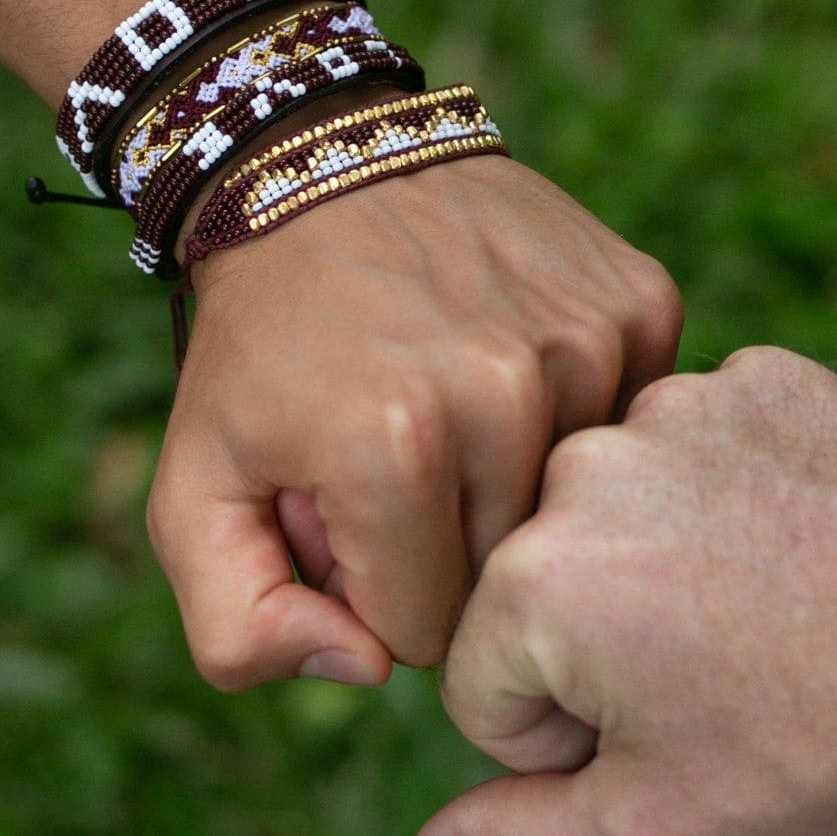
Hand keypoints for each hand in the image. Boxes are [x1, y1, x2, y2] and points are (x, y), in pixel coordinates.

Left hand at [145, 153, 683, 689]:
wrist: (325, 163)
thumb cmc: (262, 344)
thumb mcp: (194, 491)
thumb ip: (240, 630)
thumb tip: (371, 671)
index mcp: (392, 449)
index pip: (430, 635)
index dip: (383, 588)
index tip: (357, 515)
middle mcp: (509, 394)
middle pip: (511, 573)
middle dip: (451, 541)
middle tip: (406, 454)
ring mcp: (589, 341)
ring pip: (576, 504)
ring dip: (518, 476)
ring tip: (459, 397)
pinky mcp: (642, 304)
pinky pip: (626, 425)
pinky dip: (576, 412)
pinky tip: (520, 357)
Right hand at [413, 346, 836, 835]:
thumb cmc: (815, 746)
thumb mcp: (655, 830)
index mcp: (530, 580)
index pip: (485, 685)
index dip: (567, 739)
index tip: (669, 732)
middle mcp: (582, 465)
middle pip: (544, 585)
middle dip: (606, 640)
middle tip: (725, 668)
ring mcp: (677, 402)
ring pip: (620, 508)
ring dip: (664, 557)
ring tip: (768, 604)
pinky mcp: (759, 374)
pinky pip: (703, 445)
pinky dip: (735, 491)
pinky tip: (800, 538)